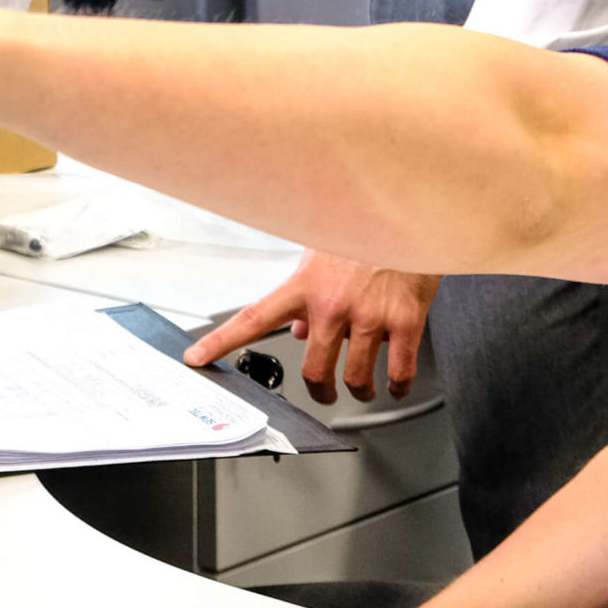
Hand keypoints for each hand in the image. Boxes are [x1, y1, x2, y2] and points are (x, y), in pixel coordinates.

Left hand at [184, 251, 436, 404]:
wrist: (409, 214)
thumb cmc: (364, 230)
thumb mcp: (324, 254)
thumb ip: (307, 294)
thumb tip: (298, 330)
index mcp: (305, 286)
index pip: (254, 318)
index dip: (221, 342)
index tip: (197, 358)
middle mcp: (333, 305)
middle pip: (314, 370)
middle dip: (320, 391)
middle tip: (325, 394)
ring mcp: (370, 316)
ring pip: (357, 378)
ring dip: (358, 391)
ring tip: (361, 390)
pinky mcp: (405, 321)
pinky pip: (399, 371)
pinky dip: (397, 387)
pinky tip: (395, 386)